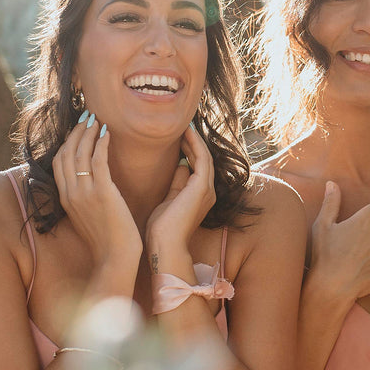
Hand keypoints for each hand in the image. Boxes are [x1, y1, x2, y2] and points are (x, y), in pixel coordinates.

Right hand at [53, 113, 141, 267]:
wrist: (115, 258)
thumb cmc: (107, 239)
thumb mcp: (87, 215)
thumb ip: (83, 197)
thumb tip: (89, 181)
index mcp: (65, 198)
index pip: (59, 162)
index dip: (68, 142)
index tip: (79, 128)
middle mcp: (71, 194)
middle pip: (67, 153)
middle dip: (77, 131)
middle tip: (88, 116)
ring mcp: (85, 194)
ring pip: (80, 154)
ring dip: (88, 133)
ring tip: (97, 119)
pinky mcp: (102, 194)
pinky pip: (98, 161)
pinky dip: (101, 143)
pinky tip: (107, 133)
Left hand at [145, 125, 215, 249]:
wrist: (165, 245)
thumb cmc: (162, 229)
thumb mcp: (169, 200)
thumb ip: (176, 183)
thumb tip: (180, 165)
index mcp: (200, 196)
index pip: (197, 166)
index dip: (189, 149)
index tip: (178, 136)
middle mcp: (208, 191)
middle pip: (203, 159)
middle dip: (193, 141)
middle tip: (182, 124)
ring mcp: (207, 189)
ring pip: (204, 156)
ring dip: (195, 139)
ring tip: (185, 124)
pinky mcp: (202, 187)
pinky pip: (201, 159)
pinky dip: (195, 144)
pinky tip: (186, 133)